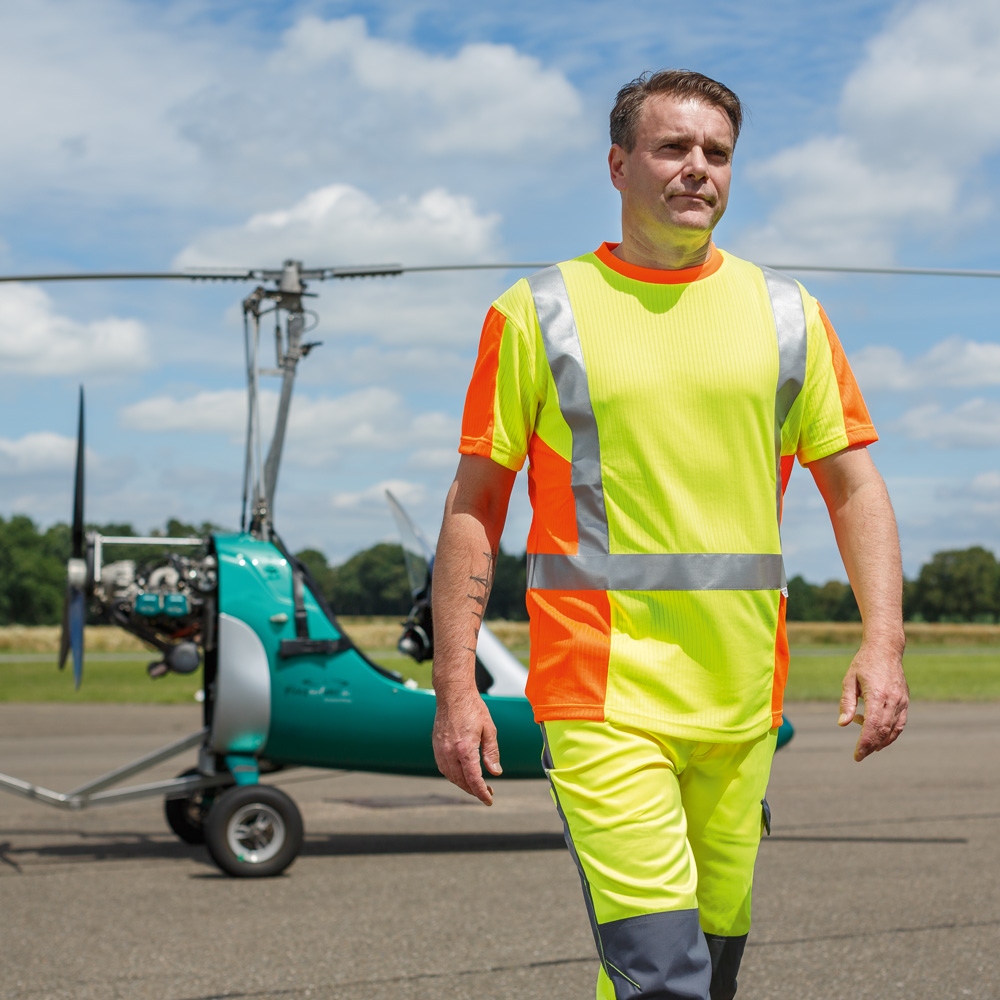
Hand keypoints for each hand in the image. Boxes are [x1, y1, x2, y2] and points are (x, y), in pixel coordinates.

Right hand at [432, 690, 502, 804]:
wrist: (453, 694)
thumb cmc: (472, 708)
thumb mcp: (489, 729)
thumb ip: (491, 752)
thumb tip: (495, 772)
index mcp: (465, 748)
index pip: (473, 779)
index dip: (481, 792)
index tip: (489, 800)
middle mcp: (450, 752)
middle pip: (461, 781)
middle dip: (474, 790)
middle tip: (487, 792)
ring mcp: (440, 750)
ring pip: (451, 777)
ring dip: (463, 784)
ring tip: (476, 785)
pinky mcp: (436, 746)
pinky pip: (444, 768)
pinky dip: (453, 775)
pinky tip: (462, 774)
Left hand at [838, 639, 908, 761]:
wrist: (885, 649)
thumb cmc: (864, 663)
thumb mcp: (849, 680)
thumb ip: (846, 703)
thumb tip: (842, 724)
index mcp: (877, 694)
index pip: (872, 726)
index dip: (865, 743)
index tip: (857, 755)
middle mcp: (892, 700)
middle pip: (883, 731)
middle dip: (871, 746)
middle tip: (859, 755)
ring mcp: (901, 701)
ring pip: (894, 729)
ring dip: (881, 741)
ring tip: (866, 746)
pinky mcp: (905, 701)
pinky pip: (900, 723)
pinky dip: (891, 734)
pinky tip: (880, 738)